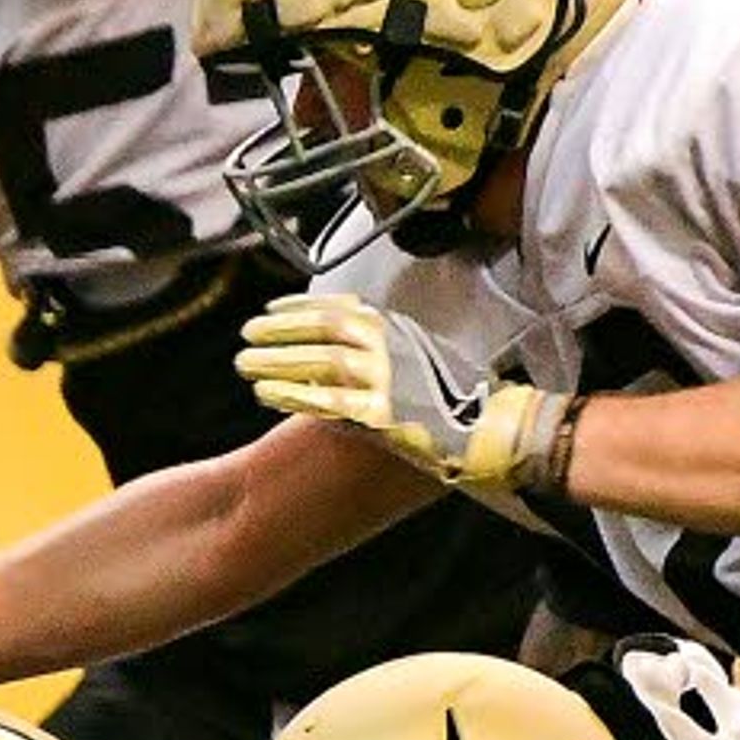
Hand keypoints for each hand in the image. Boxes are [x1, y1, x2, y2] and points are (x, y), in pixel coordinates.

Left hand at [236, 294, 572, 493]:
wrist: (496, 432)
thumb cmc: (463, 399)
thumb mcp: (427, 356)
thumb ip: (390, 345)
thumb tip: (352, 340)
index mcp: (401, 329)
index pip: (340, 307)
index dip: (300, 307)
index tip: (271, 308)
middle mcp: (391, 348)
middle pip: (320, 330)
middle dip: (278, 331)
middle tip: (246, 333)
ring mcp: (386, 380)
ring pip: (317, 361)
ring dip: (276, 360)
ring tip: (243, 363)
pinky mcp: (381, 415)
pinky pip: (324, 400)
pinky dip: (291, 393)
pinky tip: (264, 392)